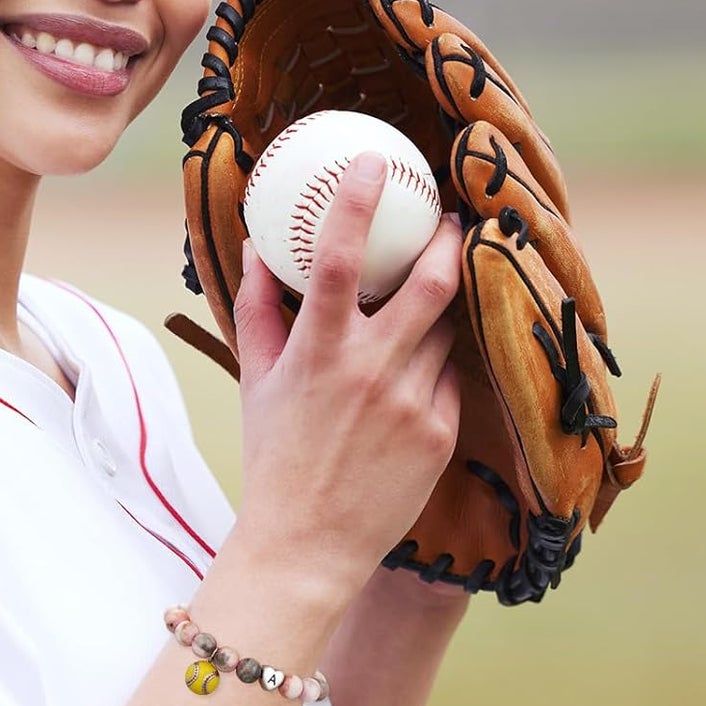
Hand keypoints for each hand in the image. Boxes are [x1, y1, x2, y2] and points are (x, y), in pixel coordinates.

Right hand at [232, 152, 462, 602]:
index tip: (373, 162)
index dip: (357, 202)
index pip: (338, 260)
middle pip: (430, 282)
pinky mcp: (440, 433)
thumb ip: (259, 310)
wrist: (307, 543)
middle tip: (446, 217)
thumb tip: (263, 250)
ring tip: (426, 297)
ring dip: (437, 307)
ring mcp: (412, 404)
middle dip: (446, 238)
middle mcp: (371, 373)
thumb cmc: (275, 457)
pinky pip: (448, 378)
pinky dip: (433, 365)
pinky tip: (412, 378)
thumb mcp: (257, 380)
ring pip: (445, 329)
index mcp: (318, 354)